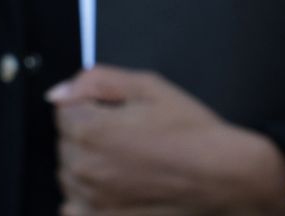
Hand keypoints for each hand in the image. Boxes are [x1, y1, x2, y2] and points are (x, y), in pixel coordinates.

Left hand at [48, 65, 284, 215]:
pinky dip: (87, 200)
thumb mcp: (148, 87)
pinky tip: (115, 191)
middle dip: (88, 136)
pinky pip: (74, 209)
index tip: (117, 114)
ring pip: (70, 175)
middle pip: (65, 144)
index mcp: (89, 130)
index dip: (91, 108)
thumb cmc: (191, 131)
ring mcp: (93, 201)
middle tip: (129, 139)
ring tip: (129, 165)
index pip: (64, 112)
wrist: (226, 177)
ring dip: (88, 167)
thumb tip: (58, 94)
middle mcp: (84, 169)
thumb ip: (96, 81)